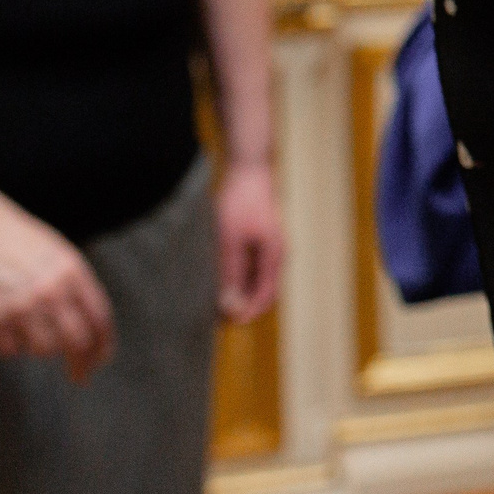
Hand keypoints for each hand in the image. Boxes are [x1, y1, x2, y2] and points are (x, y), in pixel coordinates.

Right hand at [0, 179, 115, 379]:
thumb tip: (87, 319)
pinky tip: (2, 326)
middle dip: (81, 363)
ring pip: (44, 350)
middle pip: (78, 342)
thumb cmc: (9, 235)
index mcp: (72, 270)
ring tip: (27, 329)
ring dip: (40, 348)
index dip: (104, 345)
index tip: (101, 360)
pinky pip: (10, 350)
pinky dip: (9, 345)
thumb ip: (71, 282)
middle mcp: (52, 290)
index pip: (100, 318)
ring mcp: (21, 306)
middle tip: (79, 375)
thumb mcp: (54, 250)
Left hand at [215, 161, 283, 322]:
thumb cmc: (241, 202)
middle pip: (264, 290)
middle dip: (245, 305)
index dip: (248, 313)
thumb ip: (231, 274)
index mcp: (275, 256)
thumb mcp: (230, 240)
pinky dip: (240, 276)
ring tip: (217, 297)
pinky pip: (253, 266)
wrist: (249, 169)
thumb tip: (230, 305)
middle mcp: (276, 253)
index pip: (266, 296)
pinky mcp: (261, 237)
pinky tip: (221, 275)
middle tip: (219, 315)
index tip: (227, 323)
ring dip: (241, 291)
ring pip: (258, 278)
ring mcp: (270, 245)